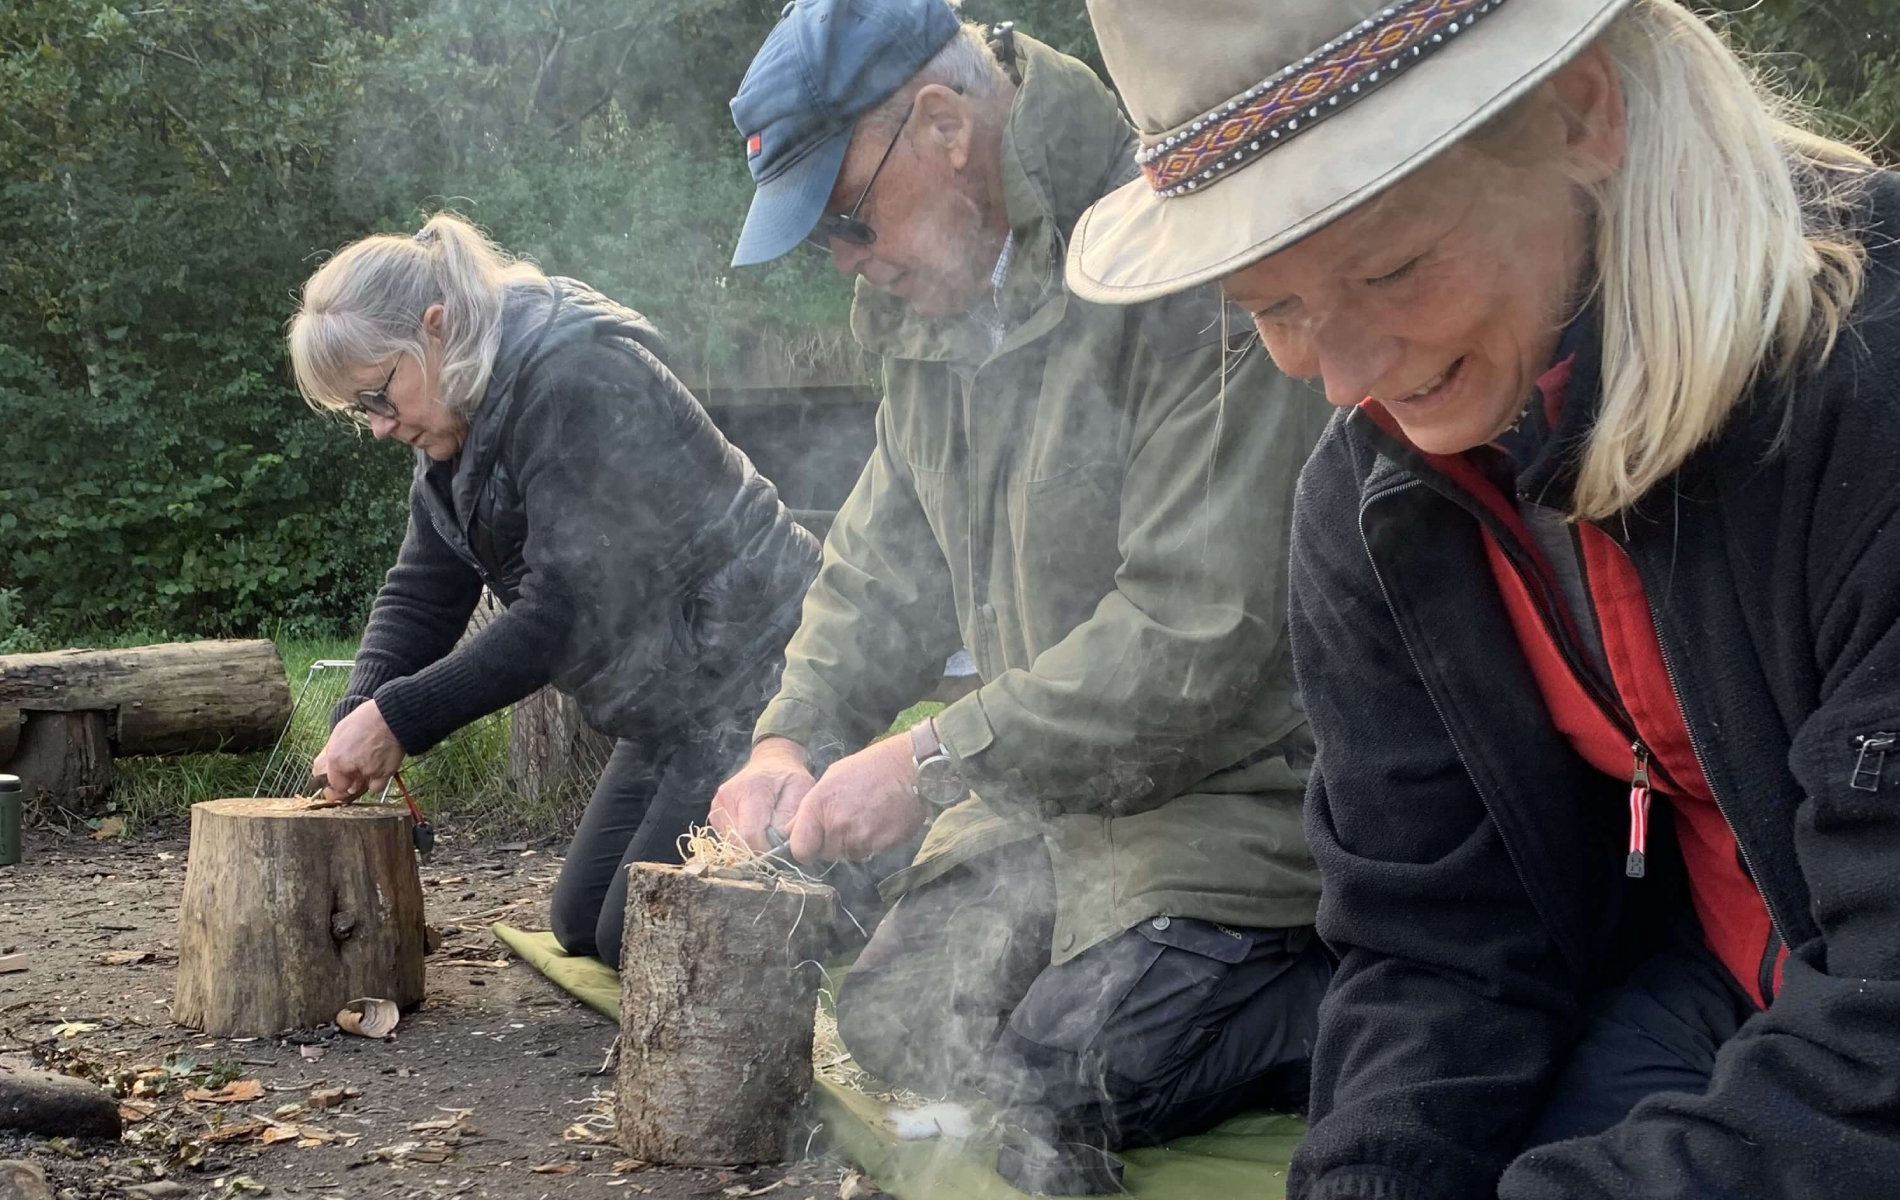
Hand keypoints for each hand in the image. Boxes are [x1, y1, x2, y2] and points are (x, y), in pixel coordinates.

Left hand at [312, 700, 403, 801]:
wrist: (391, 716)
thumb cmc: (366, 719)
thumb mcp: (340, 732)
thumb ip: (334, 753)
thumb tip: (331, 766)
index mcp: (335, 757)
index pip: (332, 783)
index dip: (337, 782)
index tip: (341, 781)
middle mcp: (349, 767)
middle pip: (348, 787)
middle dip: (351, 782)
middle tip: (359, 769)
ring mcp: (367, 772)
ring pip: (363, 787)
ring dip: (365, 780)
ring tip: (372, 762)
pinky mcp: (383, 774)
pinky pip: (376, 787)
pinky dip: (378, 781)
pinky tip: (381, 768)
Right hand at [709, 737, 815, 852]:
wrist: (770, 761)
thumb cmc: (788, 777)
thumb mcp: (801, 789)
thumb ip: (791, 816)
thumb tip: (778, 842)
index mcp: (751, 788)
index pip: (750, 834)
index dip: (767, 848)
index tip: (781, 846)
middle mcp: (727, 796)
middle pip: (739, 841)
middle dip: (759, 848)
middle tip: (775, 839)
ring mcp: (717, 805)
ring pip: (731, 843)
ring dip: (749, 844)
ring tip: (765, 828)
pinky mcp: (714, 812)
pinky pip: (727, 838)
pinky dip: (742, 838)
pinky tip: (754, 825)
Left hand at [787, 732, 926, 862]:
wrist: (910, 768)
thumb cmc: (870, 767)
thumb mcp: (832, 777)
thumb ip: (811, 807)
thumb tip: (792, 830)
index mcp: (819, 806)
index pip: (800, 849)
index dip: (805, 847)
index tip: (812, 842)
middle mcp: (837, 825)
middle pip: (825, 853)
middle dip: (832, 842)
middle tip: (849, 819)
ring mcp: (861, 838)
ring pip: (848, 854)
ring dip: (853, 843)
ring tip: (867, 816)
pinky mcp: (882, 846)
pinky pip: (871, 852)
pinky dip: (874, 842)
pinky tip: (882, 820)